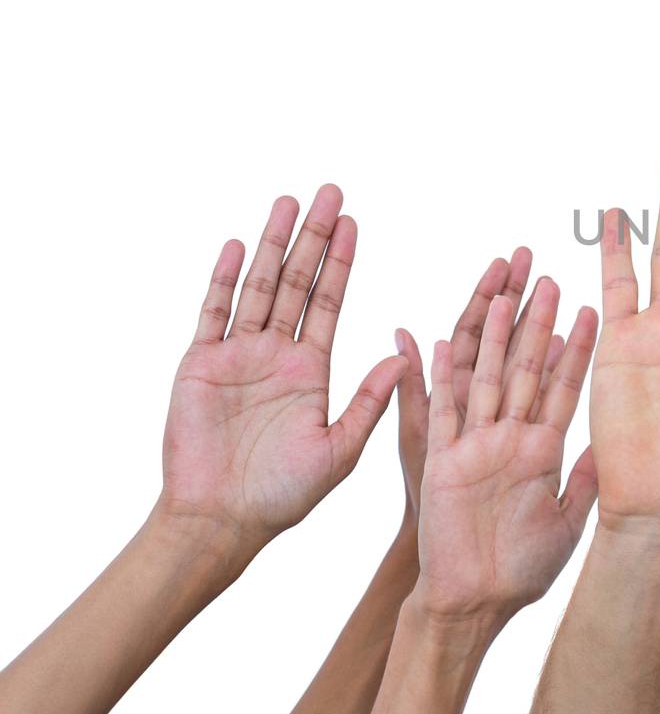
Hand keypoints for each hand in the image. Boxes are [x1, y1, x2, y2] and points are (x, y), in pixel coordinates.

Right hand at [160, 185, 408, 545]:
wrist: (222, 521)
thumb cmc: (283, 496)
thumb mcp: (342, 449)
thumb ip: (371, 401)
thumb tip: (407, 357)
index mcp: (311, 369)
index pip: (330, 302)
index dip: (341, 262)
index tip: (354, 223)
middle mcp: (276, 354)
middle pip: (296, 281)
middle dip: (313, 237)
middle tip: (329, 192)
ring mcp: (236, 356)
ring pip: (257, 286)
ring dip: (271, 243)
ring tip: (288, 202)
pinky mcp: (199, 365)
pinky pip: (213, 314)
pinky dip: (222, 279)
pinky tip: (234, 244)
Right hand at [412, 275, 599, 620]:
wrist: (476, 601)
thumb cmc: (523, 569)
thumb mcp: (568, 521)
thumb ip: (586, 480)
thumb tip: (611, 446)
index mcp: (541, 448)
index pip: (562, 385)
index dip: (575, 347)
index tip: (590, 306)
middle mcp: (509, 438)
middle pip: (523, 367)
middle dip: (534, 320)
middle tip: (545, 274)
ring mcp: (475, 447)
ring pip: (485, 377)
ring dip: (492, 335)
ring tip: (501, 290)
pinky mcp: (444, 464)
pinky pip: (441, 415)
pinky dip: (439, 380)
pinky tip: (441, 340)